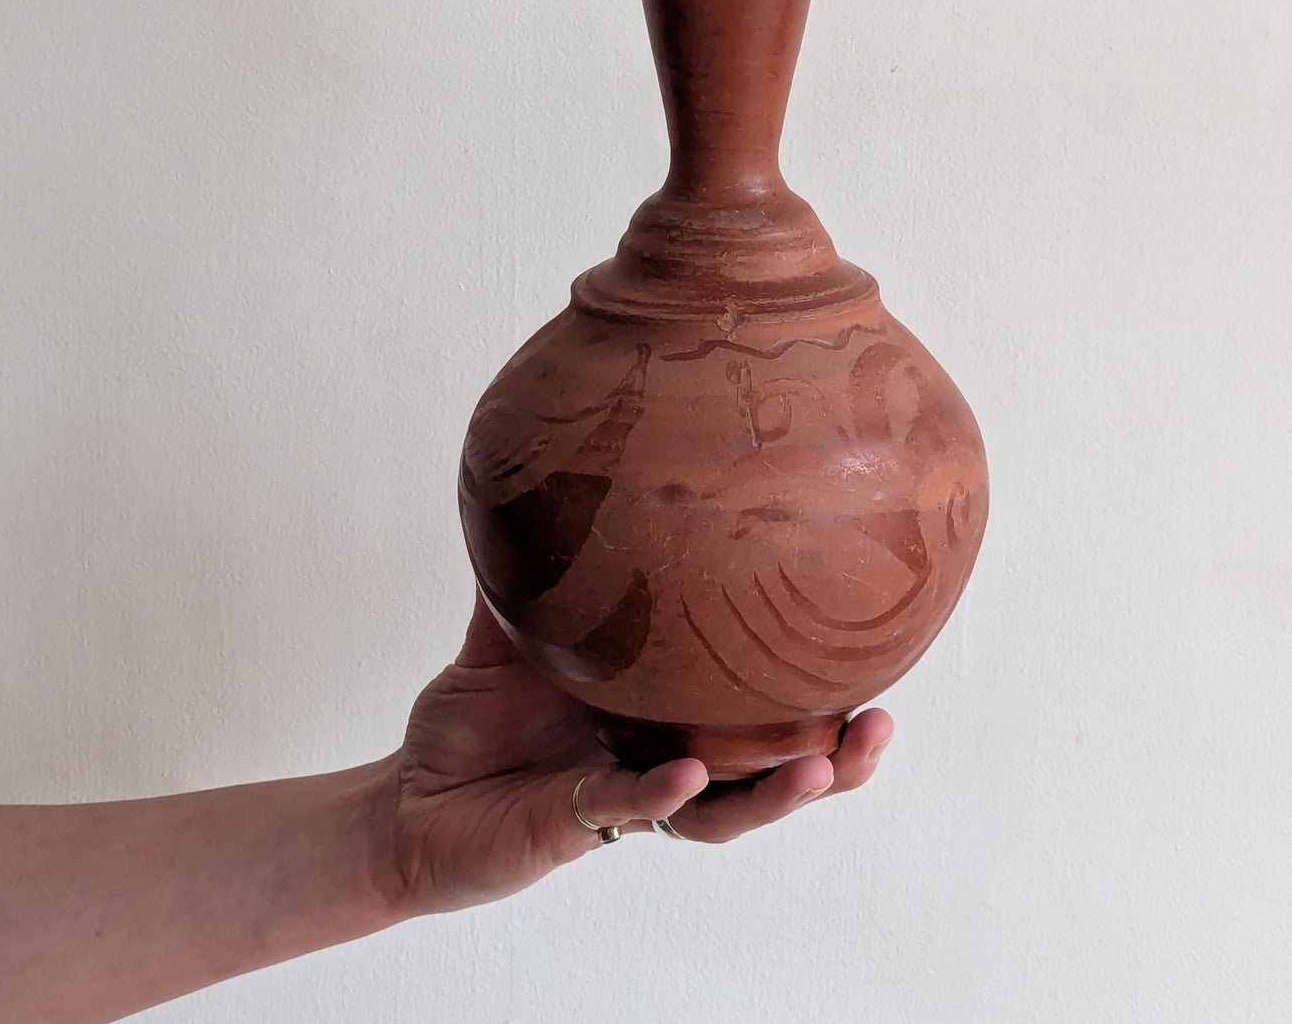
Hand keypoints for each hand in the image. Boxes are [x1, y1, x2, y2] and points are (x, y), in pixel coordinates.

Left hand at [379, 600, 893, 913]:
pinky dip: (661, 794)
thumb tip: (543, 463)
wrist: (410, 796)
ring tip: (823, 765)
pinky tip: (689, 774)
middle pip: (772, 769)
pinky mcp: (580, 829)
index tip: (875, 648)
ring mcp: (630, 798)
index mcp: (666, 711)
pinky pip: (630, 812)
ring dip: (778, 793)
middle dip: (837, 759)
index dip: (819, 690)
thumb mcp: (511, 625)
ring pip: (724, 809)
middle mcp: (664, 759)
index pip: (760, 707)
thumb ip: (537, 563)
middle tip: (881, 723)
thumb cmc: (474, 715)